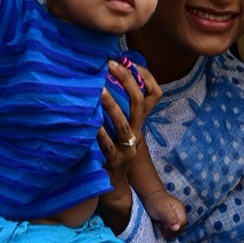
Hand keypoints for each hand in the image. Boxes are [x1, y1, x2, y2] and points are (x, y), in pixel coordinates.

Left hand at [97, 62, 161, 225]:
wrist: (114, 183)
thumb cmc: (113, 148)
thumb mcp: (120, 126)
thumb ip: (117, 106)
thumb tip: (105, 75)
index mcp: (139, 121)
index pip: (153, 93)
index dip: (143, 76)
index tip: (126, 59)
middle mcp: (136, 132)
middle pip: (139, 103)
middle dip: (126, 81)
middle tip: (110, 64)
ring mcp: (127, 148)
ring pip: (124, 123)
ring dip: (111, 105)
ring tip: (98, 89)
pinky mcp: (115, 161)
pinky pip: (107, 145)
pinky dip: (99, 133)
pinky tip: (90, 122)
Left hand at [145, 189, 186, 238]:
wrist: (151, 197)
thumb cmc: (156, 202)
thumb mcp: (162, 209)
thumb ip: (170, 218)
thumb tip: (177, 228)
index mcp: (180, 210)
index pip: (182, 224)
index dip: (174, 228)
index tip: (165, 226)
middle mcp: (180, 215)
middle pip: (180, 228)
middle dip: (170, 230)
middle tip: (161, 226)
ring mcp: (177, 219)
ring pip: (176, 231)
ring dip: (168, 232)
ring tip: (161, 226)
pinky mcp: (172, 222)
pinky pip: (172, 231)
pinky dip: (166, 231)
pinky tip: (161, 227)